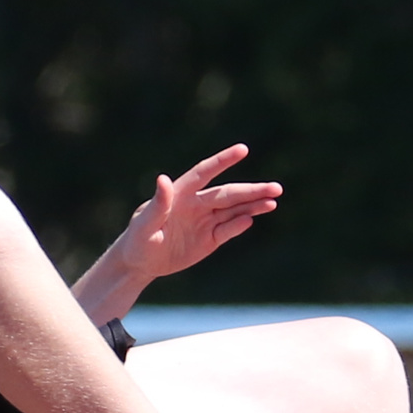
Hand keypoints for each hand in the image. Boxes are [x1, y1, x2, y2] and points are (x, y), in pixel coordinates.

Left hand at [109, 144, 282, 279]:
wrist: (140, 263)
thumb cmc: (137, 240)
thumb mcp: (144, 224)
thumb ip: (157, 204)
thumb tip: (163, 179)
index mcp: (181, 194)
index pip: (205, 173)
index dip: (223, 161)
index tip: (242, 149)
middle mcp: (197, 204)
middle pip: (228, 193)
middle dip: (252, 190)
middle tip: (276, 187)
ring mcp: (206, 221)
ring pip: (234, 210)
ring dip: (254, 205)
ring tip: (273, 200)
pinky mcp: (210, 238)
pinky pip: (228, 229)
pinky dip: (240, 224)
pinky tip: (252, 219)